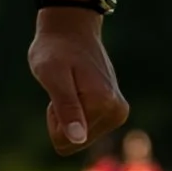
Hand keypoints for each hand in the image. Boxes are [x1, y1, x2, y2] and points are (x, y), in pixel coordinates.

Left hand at [28, 7, 127, 153]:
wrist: (71, 29)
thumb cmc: (56, 50)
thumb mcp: (52, 76)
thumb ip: (66, 108)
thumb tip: (79, 139)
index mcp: (104, 104)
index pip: (66, 141)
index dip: (54, 117)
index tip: (60, 90)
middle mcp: (118, 112)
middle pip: (76, 141)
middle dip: (62, 117)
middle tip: (64, 87)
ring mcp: (119, 112)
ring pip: (81, 136)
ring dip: (68, 113)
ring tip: (71, 85)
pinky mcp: (116, 110)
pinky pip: (86, 128)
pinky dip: (76, 110)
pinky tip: (78, 87)